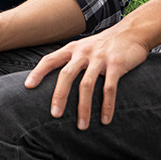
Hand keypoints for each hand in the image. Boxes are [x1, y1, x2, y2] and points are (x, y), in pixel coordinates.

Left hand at [23, 29, 148, 129]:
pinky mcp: (117, 64)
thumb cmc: (103, 45)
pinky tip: (104, 120)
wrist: (132, 32)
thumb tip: (53, 82)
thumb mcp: (83, 47)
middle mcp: (83, 52)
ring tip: (82, 126)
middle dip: (59, 96)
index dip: (38, 72)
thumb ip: (70, 60)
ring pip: (87, 85)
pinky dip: (107, 106)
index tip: (28, 86)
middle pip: (66, 75)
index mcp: (72, 49)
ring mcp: (100, 58)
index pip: (50, 60)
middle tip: (55, 115)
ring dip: (84, 108)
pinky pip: (110, 88)